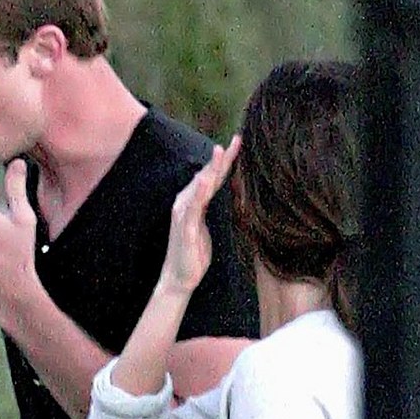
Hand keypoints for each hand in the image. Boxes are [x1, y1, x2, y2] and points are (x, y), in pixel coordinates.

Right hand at [160, 136, 240, 295]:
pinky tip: (206, 181)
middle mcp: (186, 203)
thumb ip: (210, 209)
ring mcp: (183, 214)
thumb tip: (219, 197)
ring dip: (210, 168)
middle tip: (237, 140)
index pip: (212, 177)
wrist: (179, 278)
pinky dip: (199, 192)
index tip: (240, 143)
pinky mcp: (184, 227)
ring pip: (200, 186)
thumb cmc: (194, 254)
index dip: (226, 160)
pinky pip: (193, 207)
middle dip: (222, 158)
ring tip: (221, 151)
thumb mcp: (206, 226)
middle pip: (207, 175)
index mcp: (194, 202)